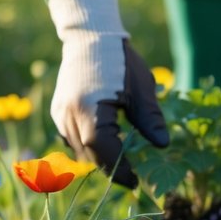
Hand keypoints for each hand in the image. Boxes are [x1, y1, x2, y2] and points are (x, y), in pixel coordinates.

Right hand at [48, 0, 169, 186]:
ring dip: (99, 158)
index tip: (136, 182)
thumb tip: (163, 145)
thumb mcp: (141, 89)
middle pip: (90, 156)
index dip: (120, 171)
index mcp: (89, 111)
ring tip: (122, 159)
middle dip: (111, 168)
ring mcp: (60, 114)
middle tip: (134, 175)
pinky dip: (88, 145)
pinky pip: (71, 138)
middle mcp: (69, 115)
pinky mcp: (57, 111)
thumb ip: (150, 120)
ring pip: (79, 150)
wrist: (90, 36)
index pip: (103, 153)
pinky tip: (106, 140)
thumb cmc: (120, 60)